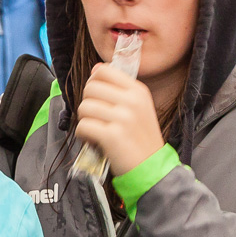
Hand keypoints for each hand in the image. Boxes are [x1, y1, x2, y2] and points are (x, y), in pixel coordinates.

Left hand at [75, 62, 165, 176]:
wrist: (151, 167)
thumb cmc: (141, 138)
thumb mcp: (138, 107)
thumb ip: (118, 88)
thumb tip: (96, 69)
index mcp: (138, 91)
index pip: (104, 71)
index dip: (94, 82)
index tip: (98, 98)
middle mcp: (132, 101)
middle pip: (90, 88)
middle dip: (88, 104)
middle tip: (96, 118)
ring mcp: (123, 118)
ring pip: (84, 107)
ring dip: (84, 120)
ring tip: (96, 130)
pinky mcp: (112, 135)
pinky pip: (83, 126)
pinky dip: (83, 135)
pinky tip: (93, 140)